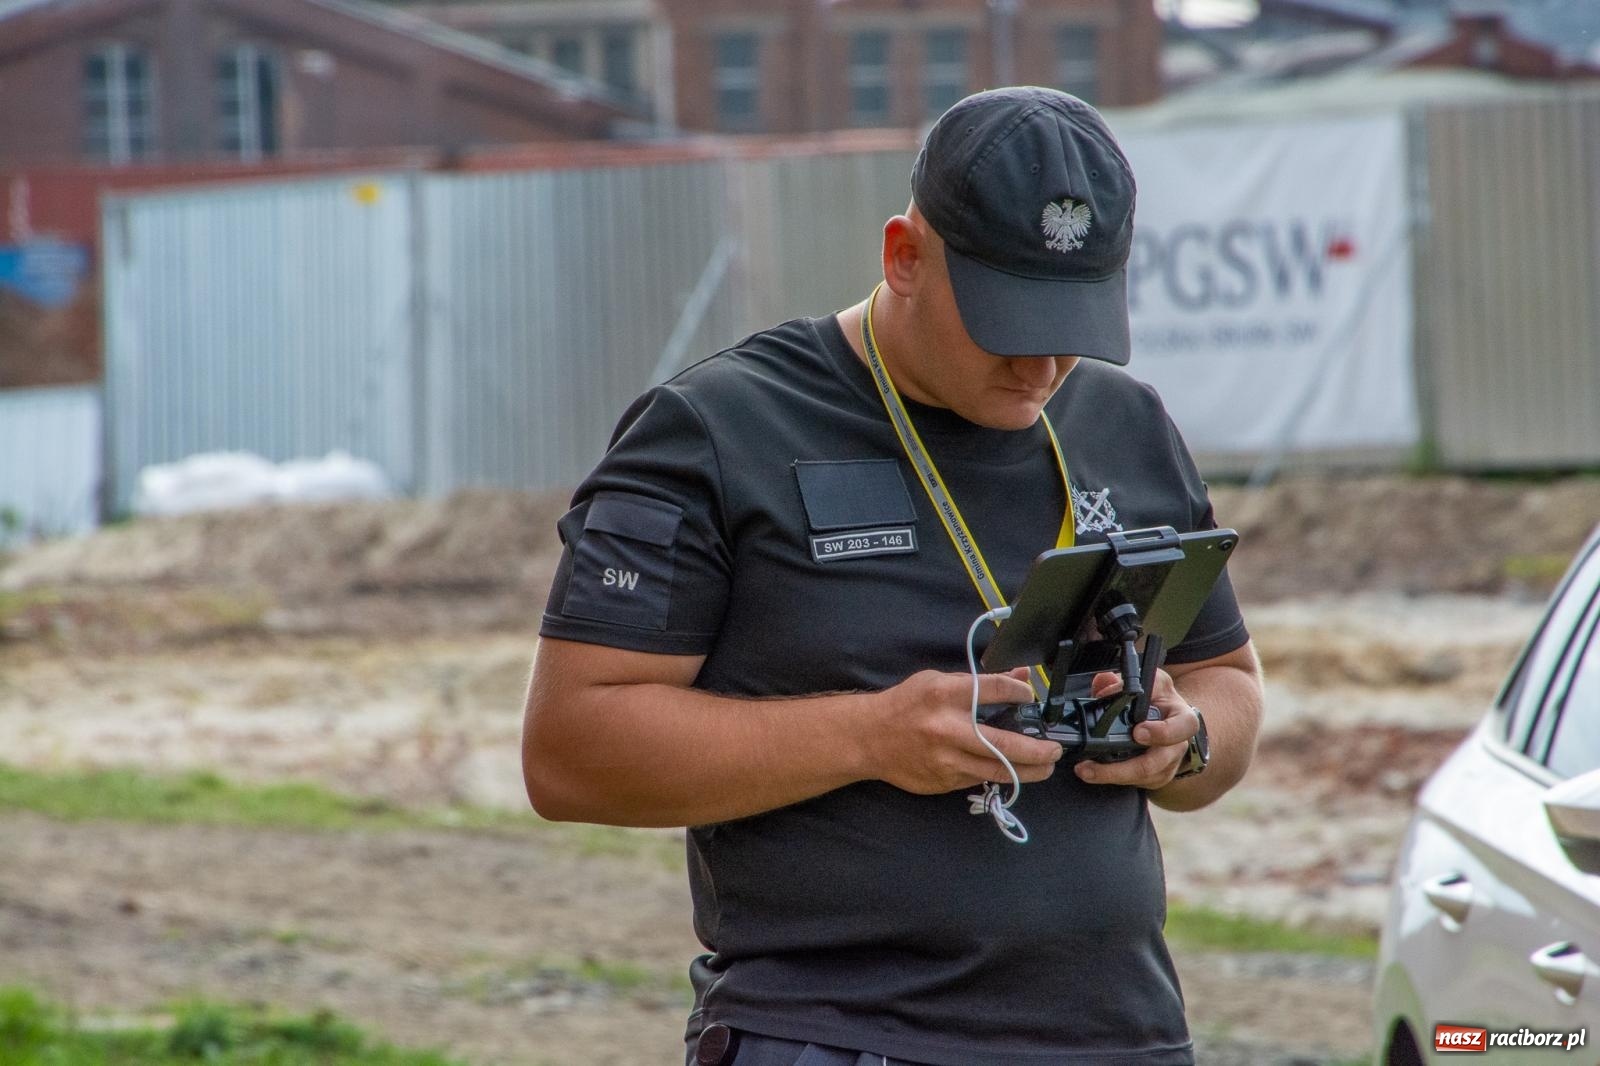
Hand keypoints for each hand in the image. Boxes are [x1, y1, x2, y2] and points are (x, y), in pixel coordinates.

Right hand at [868, 668, 1063, 794]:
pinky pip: (977, 780)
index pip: (995, 689)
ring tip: (1045, 767)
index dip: (1021, 690)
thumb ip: (979, 683)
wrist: (868, 738)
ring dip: (1027, 771)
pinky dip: (995, 775)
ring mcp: (945, 759)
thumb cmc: (905, 705)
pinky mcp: (943, 781)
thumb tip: (1020, 677)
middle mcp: (947, 729)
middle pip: (1004, 744)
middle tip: (1055, 751)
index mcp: (945, 695)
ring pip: (997, 771)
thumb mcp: (938, 681)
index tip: (1030, 696)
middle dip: (1037, 750)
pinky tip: (1008, 771)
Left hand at [1074, 668, 1196, 789]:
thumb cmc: (1160, 700)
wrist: (1171, 720)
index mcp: (1182, 719)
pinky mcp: (1155, 778)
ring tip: (1085, 770)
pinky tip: (1094, 773)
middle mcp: (1178, 746)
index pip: (1183, 727)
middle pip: (1154, 764)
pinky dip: (1114, 779)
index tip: (1138, 732)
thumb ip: (1127, 681)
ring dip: (1111, 776)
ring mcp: (1167, 766)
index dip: (1162, 732)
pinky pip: (1135, 783)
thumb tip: (1104, 682)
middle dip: (1121, 769)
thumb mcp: (1150, 682)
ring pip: (1141, 778)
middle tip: (1092, 765)